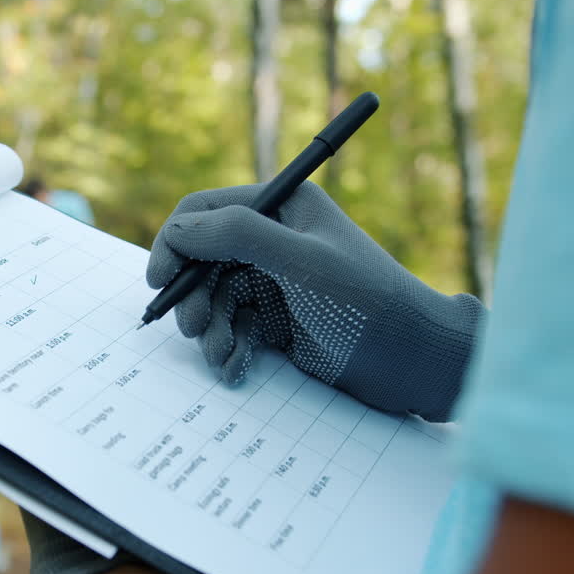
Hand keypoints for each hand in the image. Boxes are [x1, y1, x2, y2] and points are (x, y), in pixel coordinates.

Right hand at [146, 181, 483, 421]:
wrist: (412, 360)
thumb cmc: (364, 303)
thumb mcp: (299, 262)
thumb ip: (237, 235)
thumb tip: (177, 231)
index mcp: (280, 207)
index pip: (204, 212)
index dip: (175, 244)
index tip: (160, 282)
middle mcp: (273, 239)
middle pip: (201, 261)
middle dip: (194, 297)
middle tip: (196, 329)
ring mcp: (273, 281)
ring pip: (213, 300)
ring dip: (210, 330)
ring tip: (223, 356)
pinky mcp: (277, 321)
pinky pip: (232, 329)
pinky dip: (227, 348)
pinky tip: (236, 367)